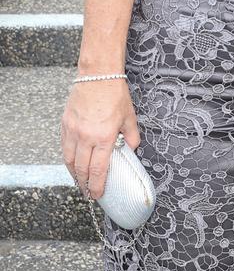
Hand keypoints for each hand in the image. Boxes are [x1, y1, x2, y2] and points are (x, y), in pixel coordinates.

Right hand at [60, 79, 140, 199]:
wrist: (98, 75)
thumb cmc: (115, 95)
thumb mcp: (130, 118)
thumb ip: (132, 137)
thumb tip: (131, 150)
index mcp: (104, 137)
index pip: (98, 170)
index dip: (97, 186)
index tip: (97, 195)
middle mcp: (86, 137)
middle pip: (82, 169)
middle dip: (84, 185)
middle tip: (88, 193)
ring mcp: (73, 131)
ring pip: (69, 160)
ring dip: (74, 174)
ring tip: (79, 182)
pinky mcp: (65, 124)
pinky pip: (64, 147)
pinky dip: (68, 159)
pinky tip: (72, 163)